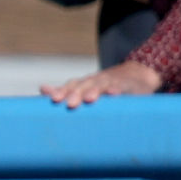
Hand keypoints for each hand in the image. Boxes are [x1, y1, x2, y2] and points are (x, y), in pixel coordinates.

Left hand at [41, 60, 162, 108]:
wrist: (138, 75)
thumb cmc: (107, 86)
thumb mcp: (87, 88)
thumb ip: (67, 90)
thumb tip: (42, 89)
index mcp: (85, 84)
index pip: (71, 86)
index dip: (63, 91)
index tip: (53, 99)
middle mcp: (96, 81)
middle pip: (84, 85)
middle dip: (76, 93)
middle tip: (69, 104)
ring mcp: (111, 82)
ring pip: (101, 85)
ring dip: (94, 91)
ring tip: (89, 99)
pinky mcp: (127, 85)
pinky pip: (121, 87)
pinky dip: (117, 90)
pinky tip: (115, 94)